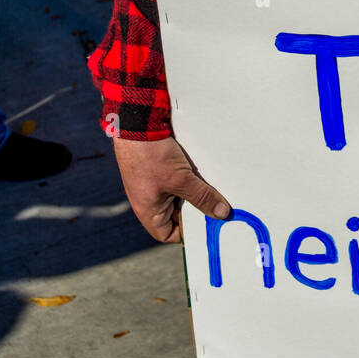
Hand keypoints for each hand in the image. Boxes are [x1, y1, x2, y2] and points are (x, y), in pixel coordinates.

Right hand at [113, 135, 230, 242]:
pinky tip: (200, 171)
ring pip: (177, 195)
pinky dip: (187, 178)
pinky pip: (174, 180)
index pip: (167, 234)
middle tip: (214, 205)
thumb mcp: (182, 179)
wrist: (137, 123)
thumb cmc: (151, 155)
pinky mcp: (155, 169)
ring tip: (208, 186)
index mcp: (148, 211)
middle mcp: (147, 200)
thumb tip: (221, 213)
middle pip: (175, 214)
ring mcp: (151, 184)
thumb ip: (202, 197)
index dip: (187, 233)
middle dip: (194, 209)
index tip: (206, 225)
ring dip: (192, 191)